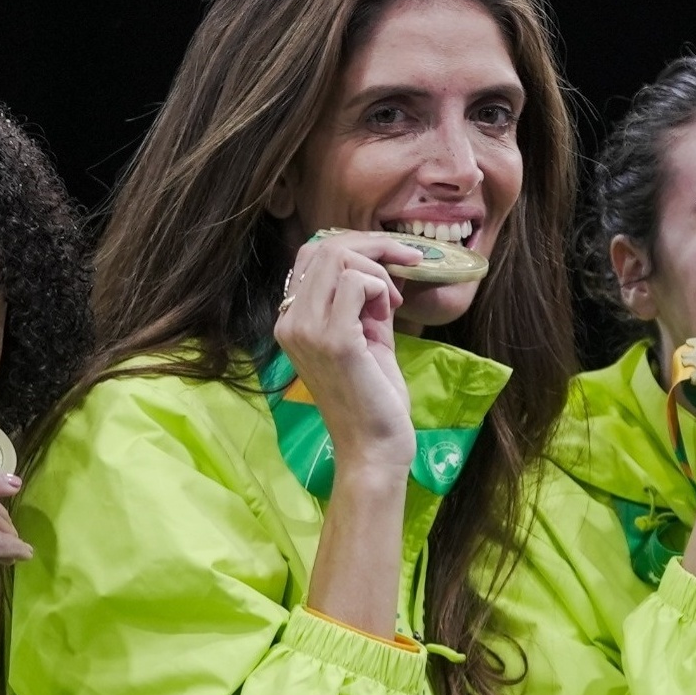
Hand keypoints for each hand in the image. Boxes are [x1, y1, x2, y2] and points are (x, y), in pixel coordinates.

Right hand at [273, 230, 423, 482]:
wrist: (373, 448)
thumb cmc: (373, 399)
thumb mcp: (366, 337)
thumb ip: (364, 302)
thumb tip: (381, 264)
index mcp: (290, 321)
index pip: (311, 255)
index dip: (355, 247)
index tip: (392, 262)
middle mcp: (288, 322)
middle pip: (322, 247)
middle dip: (371, 246)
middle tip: (406, 263)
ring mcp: (306, 330)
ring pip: (337, 257)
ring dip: (377, 270)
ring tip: (392, 305)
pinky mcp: (333, 340)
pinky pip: (356, 283)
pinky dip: (380, 288)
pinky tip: (389, 314)